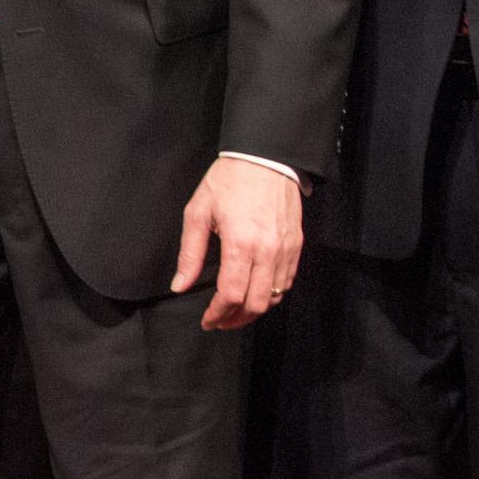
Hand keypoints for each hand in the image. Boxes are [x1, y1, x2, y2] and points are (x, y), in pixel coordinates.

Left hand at [172, 155, 305, 329]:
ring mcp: (286, 249)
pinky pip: (288, 280)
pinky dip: (273, 294)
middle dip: (236, 319)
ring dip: (255, 310)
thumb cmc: (230, 181)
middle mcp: (267, 251)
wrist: (265, 157)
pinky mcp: (297, 244)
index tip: (208, 321)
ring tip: (236, 311)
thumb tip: (181, 284)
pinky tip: (257, 292)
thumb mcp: (198, 214)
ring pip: (276, 296)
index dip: (218, 315)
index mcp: (240, 245)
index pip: (231, 295)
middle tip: (220, 321)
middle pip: (256, 303)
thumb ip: (190, 254)